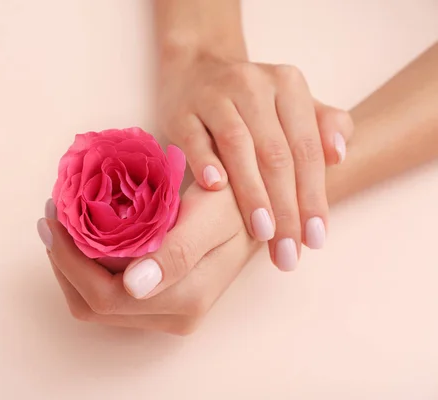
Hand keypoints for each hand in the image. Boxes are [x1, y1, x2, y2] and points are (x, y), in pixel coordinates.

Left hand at [38, 182, 258, 334]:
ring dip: (71, 267)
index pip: (105, 295)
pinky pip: (109, 297)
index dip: (70, 260)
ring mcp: (166, 314)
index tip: (56, 215)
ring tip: (60, 225)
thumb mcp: (210, 217)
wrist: (260, 214)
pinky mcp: (160, 304)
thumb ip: (177, 253)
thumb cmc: (237, 206)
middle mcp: (173, 317)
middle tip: (52, 216)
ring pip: (96, 305)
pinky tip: (82, 238)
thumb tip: (132, 287)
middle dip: (63, 262)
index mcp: (185, 298)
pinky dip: (87, 269)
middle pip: (93, 305)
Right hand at [157, 50, 352, 270]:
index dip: (314, 196)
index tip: (316, 240)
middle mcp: (254, 85)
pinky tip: (214, 188)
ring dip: (252, 193)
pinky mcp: (182, 110)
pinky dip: (205, 162)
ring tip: (262, 232)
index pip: (306, 148)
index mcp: (288, 85)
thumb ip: (323, 127)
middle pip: (276, 153)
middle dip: (286, 208)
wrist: (196, 71)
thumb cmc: (251, 101)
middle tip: (287, 252)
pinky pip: (195, 138)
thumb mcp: (291, 105)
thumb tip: (339, 155)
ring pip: (238, 146)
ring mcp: (215, 96)